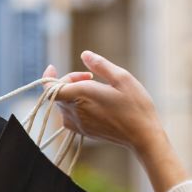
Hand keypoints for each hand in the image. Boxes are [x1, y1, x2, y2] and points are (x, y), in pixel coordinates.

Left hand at [50, 52, 188, 191]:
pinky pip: (70, 116)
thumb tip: (84, 54)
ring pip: (63, 104)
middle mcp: (76, 112)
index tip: (53, 67)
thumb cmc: (136, 106)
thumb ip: (101, 64)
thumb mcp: (122, 78)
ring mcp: (79, 124)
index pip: (51, 89)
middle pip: (58, 93)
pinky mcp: (84, 132)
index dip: (48, 77)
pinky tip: (92, 102)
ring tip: (95, 88)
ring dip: (73, 93)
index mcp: (82, 96)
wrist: (143, 137)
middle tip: (92, 76)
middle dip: (70, 80)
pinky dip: (75, 105)